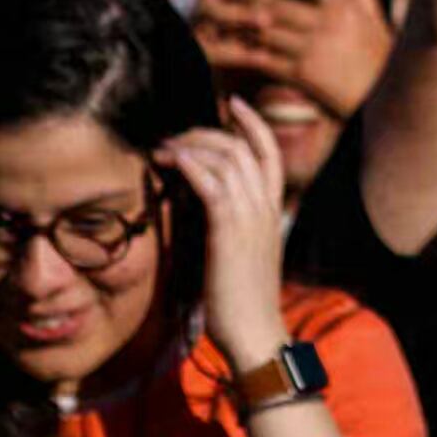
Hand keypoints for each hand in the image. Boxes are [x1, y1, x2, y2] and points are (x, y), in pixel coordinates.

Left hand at [160, 98, 293, 367]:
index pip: (270, 154)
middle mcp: (265, 208)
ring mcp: (251, 218)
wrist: (254, 333)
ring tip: (163, 149)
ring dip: (191, 146)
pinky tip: (172, 161)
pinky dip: (192, 165)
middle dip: (207, 132)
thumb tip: (209, 209)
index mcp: (272, 212)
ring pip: (227, 159)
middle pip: (243, 148)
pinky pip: (213, 184)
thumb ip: (233, 227)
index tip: (233, 104)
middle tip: (174, 136)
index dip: (253, 124)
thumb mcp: (243, 255)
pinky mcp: (230, 232)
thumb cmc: (242, 301)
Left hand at [201, 0, 390, 121]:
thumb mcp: (377, 19)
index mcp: (344, 5)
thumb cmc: (381, 59)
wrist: (379, 99)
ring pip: (267, 30)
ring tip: (230, 20)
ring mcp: (312, 48)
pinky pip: (266, 58)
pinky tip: (236, 49)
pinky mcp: (301, 72)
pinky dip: (247, 53)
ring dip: (245, 26)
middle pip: (278, 3)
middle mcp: (326, 23)